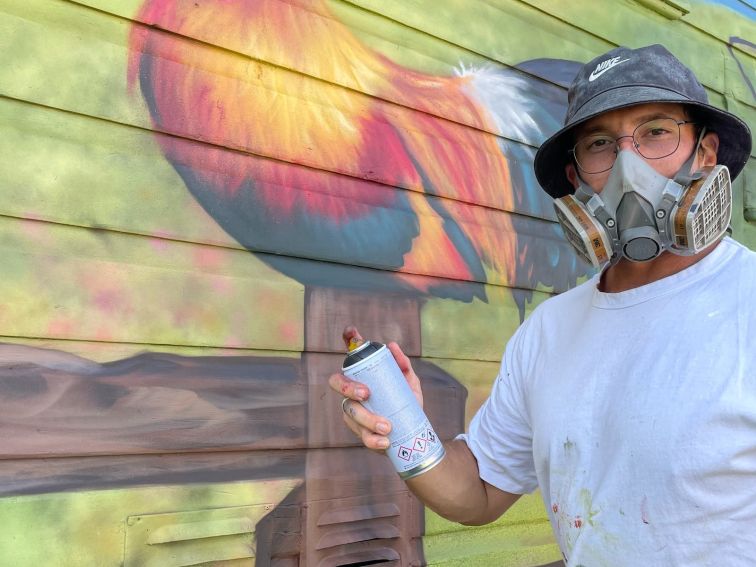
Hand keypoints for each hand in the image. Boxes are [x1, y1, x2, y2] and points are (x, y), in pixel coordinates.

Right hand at [328, 326, 423, 450]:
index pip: (350, 359)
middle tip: (366, 394)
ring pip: (350, 413)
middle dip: (348, 387)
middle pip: (337, 383)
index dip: (347, 342)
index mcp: (363, 378)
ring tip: (387, 426)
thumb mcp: (409, 383)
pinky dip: (373, 440)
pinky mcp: (361, 434)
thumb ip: (403, 366)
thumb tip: (392, 346)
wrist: (415, 435)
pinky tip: (385, 441)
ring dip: (367, 419)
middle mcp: (352, 393)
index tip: (350, 331)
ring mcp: (354, 414)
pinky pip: (361, 437)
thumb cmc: (407, 404)